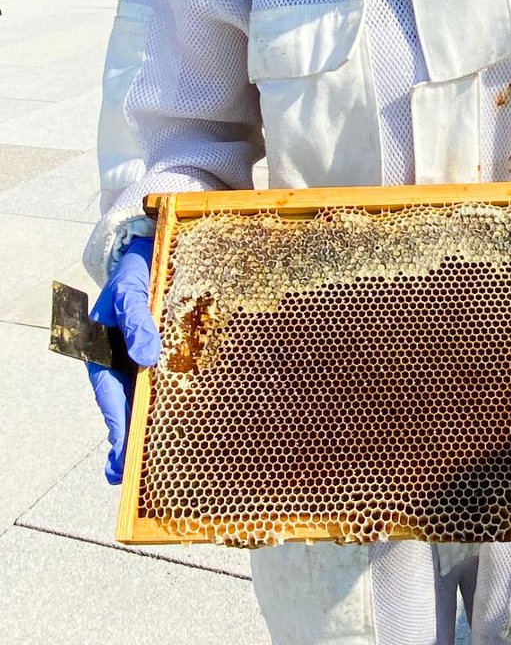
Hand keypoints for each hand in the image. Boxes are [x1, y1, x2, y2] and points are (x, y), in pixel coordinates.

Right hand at [86, 236, 160, 482]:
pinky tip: (186, 422)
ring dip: (151, 427)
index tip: (123, 451)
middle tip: (130, 476)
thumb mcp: (132, 292)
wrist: (151, 252)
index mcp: (106, 352)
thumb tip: (145, 359)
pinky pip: (169, 381)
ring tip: (157, 465)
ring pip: (146, 399)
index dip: (117, 424)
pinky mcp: (168, 353)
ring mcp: (144, 359)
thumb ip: (137, 321)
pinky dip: (173, 402)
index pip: (110, 395)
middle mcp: (124, 361)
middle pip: (126, 406)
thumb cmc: (136, 272)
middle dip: (129, 439)